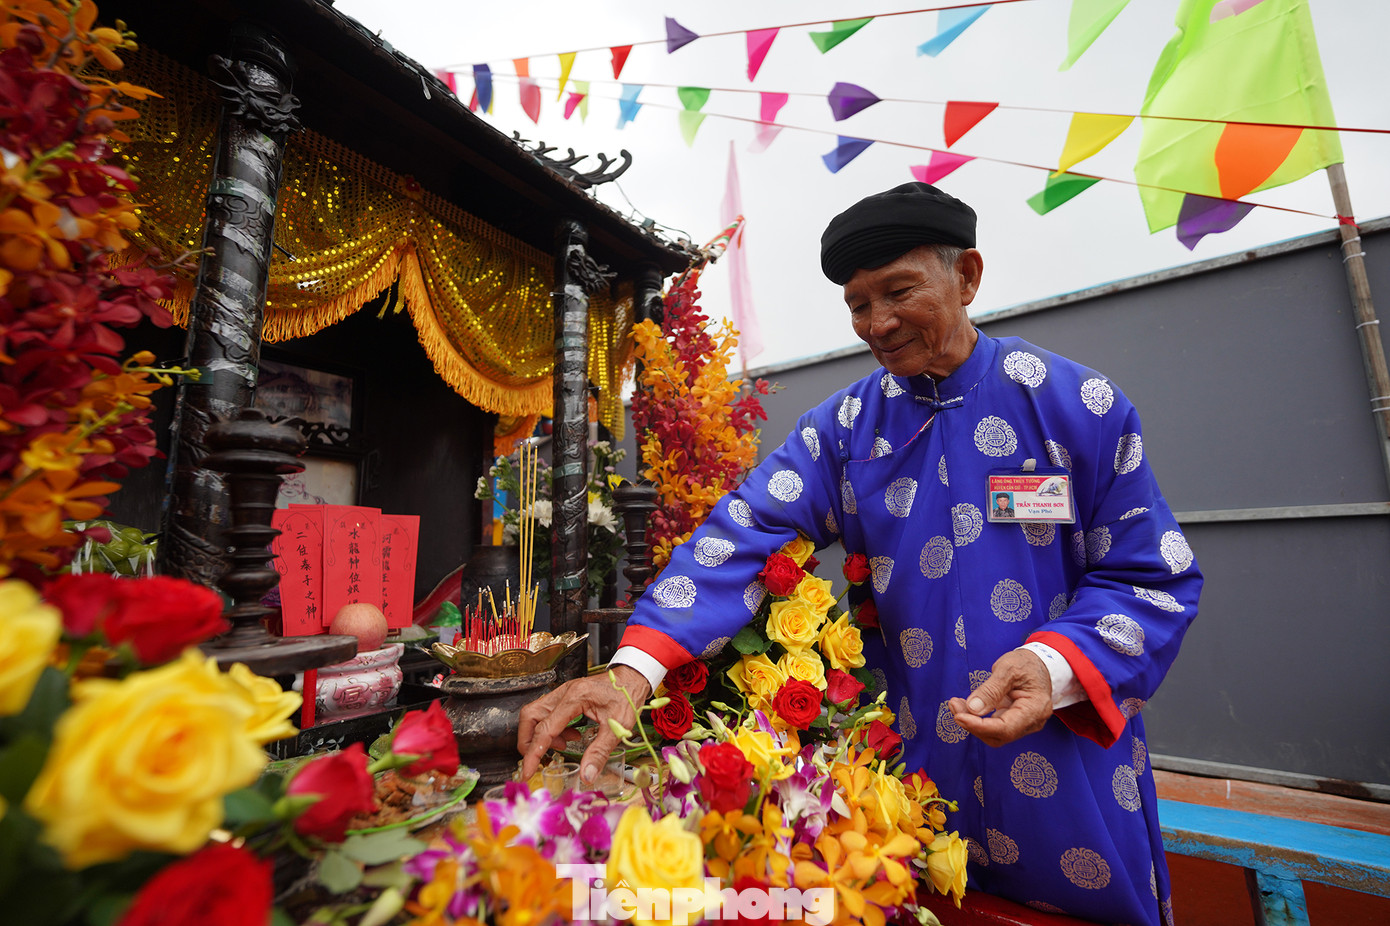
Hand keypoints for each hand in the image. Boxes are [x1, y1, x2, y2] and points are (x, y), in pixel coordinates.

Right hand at [517, 665, 652, 783]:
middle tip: (537, 759)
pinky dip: (552, 729)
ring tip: (563, 746)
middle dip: (529, 741)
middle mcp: (564, 692)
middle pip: (530, 716)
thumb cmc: (627, 696)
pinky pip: (548, 714)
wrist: (633, 678)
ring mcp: (563, 693)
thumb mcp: (618, 727)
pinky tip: (570, 737)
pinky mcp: (566, 697)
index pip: (545, 728)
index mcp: (575, 697)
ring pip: (536, 714)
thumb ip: (600, 752)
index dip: (533, 753)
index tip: (527, 771)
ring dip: (541, 735)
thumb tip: (587, 775)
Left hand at [948, 649, 1051, 746]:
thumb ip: (991, 689)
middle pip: (999, 735)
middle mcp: (1032, 722)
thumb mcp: (1008, 669)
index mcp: (1035, 708)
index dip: (980, 726)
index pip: (1005, 728)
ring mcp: (1024, 724)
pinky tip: (965, 707)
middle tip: (954, 705)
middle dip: (973, 725)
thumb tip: (973, 708)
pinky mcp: (1014, 721)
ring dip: (973, 723)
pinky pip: (994, 726)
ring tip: (957, 704)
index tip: (959, 716)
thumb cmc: (1027, 663)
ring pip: (994, 734)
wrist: (1039, 663)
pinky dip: (978, 719)